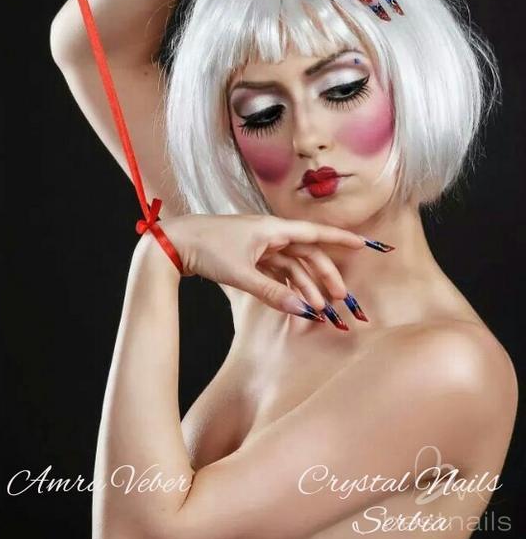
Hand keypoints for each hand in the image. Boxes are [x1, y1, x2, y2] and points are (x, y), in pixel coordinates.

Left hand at [145, 213, 365, 317]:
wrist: (174, 244)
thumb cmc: (206, 249)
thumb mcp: (240, 274)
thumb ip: (272, 292)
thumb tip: (301, 309)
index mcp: (272, 229)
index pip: (314, 234)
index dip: (340, 240)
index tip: (363, 245)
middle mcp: (270, 234)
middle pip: (307, 254)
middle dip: (325, 276)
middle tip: (339, 299)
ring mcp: (259, 245)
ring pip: (292, 265)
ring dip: (305, 285)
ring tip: (317, 309)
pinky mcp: (249, 256)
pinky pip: (276, 270)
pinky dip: (287, 285)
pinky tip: (295, 301)